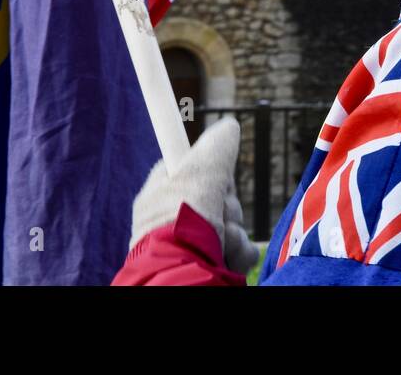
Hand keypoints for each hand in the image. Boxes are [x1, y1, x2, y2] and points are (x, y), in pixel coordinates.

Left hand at [129, 116, 259, 274]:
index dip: (207, 166)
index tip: (216, 166)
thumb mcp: (201, 173)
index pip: (185, 168)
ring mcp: (193, 245)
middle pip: (217, 196)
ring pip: (231, 223)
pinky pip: (238, 248)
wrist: (184, 275)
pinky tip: (229, 256)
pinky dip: (239, 251)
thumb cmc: (184, 222)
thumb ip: (217, 147)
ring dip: (234, 229)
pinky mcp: (212, 265)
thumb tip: (229, 125)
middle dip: (228, 202)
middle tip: (220, 207)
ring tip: (221, 239)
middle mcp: (175, 221)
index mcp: (161, 196)